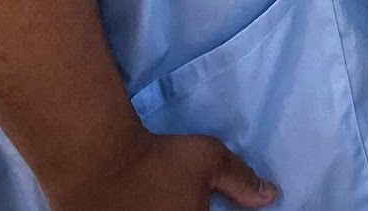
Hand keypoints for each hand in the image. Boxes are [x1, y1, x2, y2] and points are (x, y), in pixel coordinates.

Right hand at [55, 131, 275, 210]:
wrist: (96, 161)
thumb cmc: (159, 161)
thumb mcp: (211, 161)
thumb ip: (242, 181)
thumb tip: (270, 196)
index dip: (210, 208)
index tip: (207, 201)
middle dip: (190, 207)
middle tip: (181, 194)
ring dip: (161, 207)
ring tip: (156, 195)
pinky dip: (137, 209)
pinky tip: (135, 200)